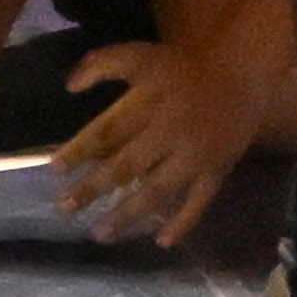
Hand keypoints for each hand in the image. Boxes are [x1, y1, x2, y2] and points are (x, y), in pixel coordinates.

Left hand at [47, 40, 262, 246]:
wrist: (240, 74)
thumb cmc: (181, 68)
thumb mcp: (139, 54)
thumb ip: (101, 64)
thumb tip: (68, 87)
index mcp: (148, 101)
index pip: (107, 129)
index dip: (80, 149)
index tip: (55, 169)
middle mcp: (169, 131)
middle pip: (127, 164)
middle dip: (94, 188)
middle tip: (65, 208)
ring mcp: (194, 155)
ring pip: (157, 190)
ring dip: (128, 214)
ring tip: (100, 233)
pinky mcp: (216, 172)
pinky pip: (198, 202)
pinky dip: (182, 223)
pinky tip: (160, 242)